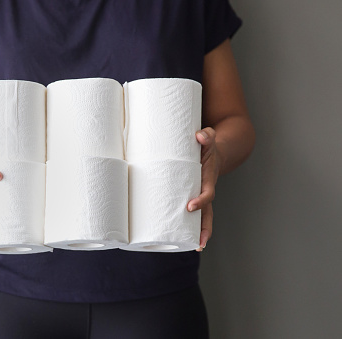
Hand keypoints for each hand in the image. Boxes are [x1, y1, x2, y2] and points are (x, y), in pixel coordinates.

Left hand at [188, 127, 221, 251]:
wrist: (214, 150)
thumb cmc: (207, 146)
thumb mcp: (209, 138)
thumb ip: (207, 135)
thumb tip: (199, 135)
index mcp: (208, 179)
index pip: (207, 193)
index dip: (201, 200)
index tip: (190, 207)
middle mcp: (206, 190)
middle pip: (208, 213)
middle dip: (205, 229)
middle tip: (199, 243)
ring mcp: (201, 196)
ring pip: (203, 218)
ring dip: (201, 233)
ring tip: (196, 247)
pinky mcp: (194, 197)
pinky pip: (195, 214)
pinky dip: (192, 226)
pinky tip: (185, 238)